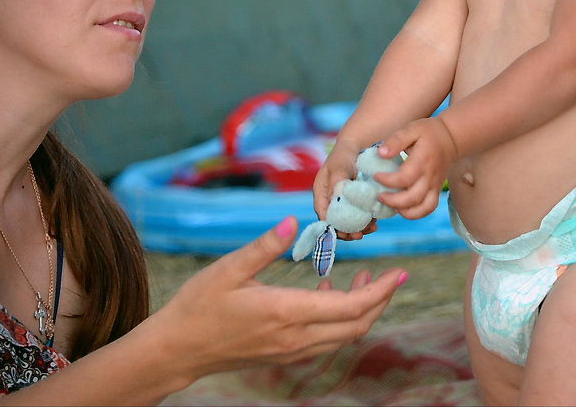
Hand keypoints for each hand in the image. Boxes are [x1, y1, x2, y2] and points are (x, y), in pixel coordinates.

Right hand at [149, 216, 406, 375]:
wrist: (176, 351)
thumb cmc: (198, 306)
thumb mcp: (228, 270)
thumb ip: (263, 246)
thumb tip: (290, 220)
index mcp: (286, 313)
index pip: (350, 307)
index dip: (380, 290)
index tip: (399, 272)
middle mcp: (295, 338)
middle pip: (357, 325)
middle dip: (380, 300)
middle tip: (391, 275)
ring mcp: (291, 350)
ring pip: (344, 336)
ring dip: (361, 310)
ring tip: (364, 277)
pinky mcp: (284, 354)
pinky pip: (326, 341)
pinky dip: (339, 319)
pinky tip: (326, 294)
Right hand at [312, 142, 376, 239]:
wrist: (356, 148)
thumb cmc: (344, 156)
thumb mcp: (339, 167)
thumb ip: (337, 182)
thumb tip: (337, 199)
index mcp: (321, 194)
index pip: (323, 215)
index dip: (333, 227)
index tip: (346, 233)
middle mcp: (329, 200)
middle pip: (335, 222)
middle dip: (347, 231)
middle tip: (360, 234)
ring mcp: (342, 202)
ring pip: (347, 221)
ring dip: (358, 227)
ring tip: (371, 227)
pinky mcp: (353, 202)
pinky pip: (357, 215)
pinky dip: (365, 220)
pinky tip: (375, 221)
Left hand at [373, 116, 454, 219]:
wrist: (451, 138)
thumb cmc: (428, 132)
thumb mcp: (411, 129)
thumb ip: (396, 141)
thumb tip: (380, 153)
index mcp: (422, 160)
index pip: (404, 178)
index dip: (387, 181)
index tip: (375, 176)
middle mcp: (430, 176)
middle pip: (413, 197)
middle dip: (392, 201)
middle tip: (378, 196)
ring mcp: (434, 185)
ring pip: (422, 207)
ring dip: (404, 211)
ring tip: (389, 204)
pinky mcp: (436, 190)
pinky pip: (428, 208)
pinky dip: (415, 213)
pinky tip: (402, 208)